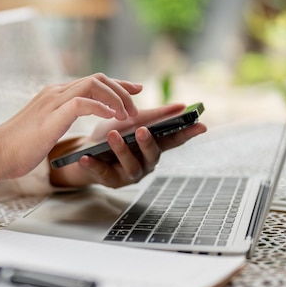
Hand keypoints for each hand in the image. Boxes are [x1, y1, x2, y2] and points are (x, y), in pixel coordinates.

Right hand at [0, 73, 143, 198]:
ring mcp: (53, 101)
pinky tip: (111, 118)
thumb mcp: (44, 127)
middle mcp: (56, 92)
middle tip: (136, 106)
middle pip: (97, 78)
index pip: (92, 81)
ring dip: (116, 98)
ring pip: (93, 85)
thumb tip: (69, 121)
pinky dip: (100, 107)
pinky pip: (82, 103)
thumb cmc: (19, 146)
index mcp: (55, 95)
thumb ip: (58, 119)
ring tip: (127, 116)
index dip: (117, 85)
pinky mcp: (52, 116)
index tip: (136, 89)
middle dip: (122, 90)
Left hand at [49, 104, 206, 187]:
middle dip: (148, 143)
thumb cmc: (112, 135)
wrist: (84, 151)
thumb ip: (153, 115)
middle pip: (153, 155)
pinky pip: (103, 173)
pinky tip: (87, 157)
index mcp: (154, 146)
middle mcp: (146, 163)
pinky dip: (95, 165)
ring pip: (130, 165)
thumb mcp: (130, 121)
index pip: (174, 140)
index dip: (188, 134)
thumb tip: (181, 105)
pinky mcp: (110, 181)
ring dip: (122, 150)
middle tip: (142, 129)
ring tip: (112, 135)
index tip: (201, 125)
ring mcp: (129, 174)